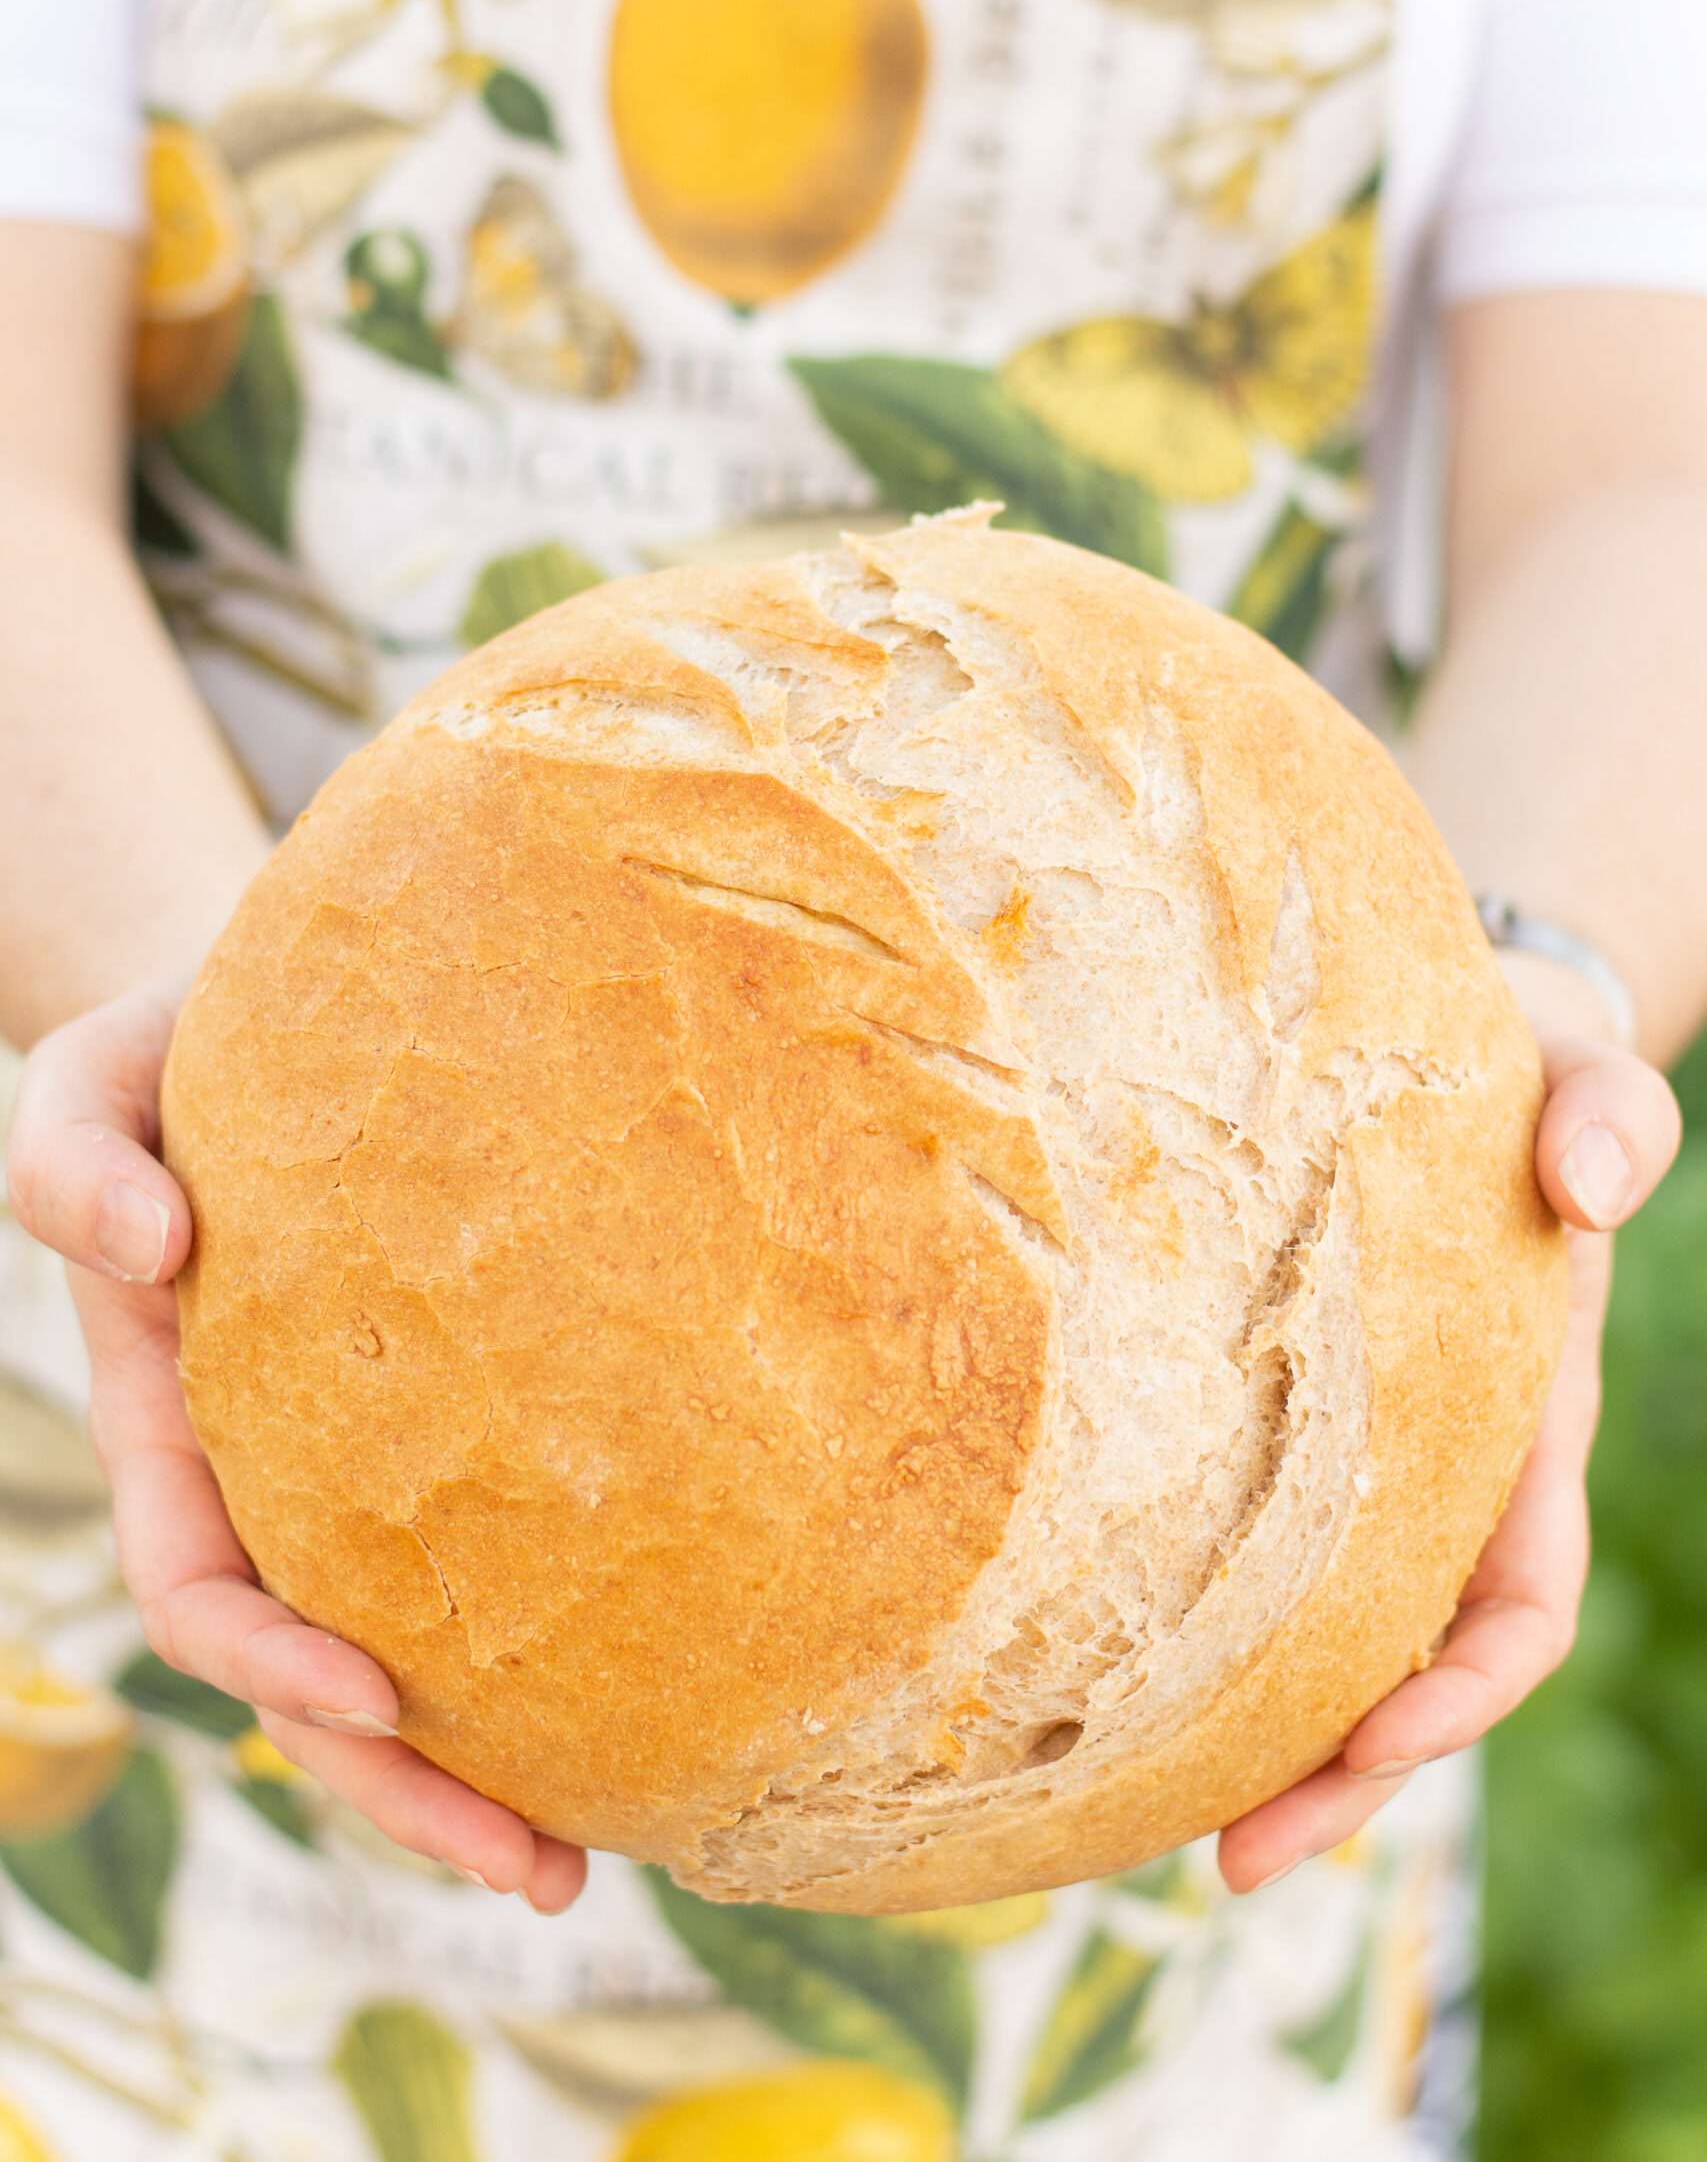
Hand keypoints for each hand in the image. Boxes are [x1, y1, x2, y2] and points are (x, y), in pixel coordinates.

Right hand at [5, 983, 585, 1914]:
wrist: (284, 1001)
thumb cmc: (171, 1043)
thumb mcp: (87, 1079)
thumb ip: (71, 1162)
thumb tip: (147, 1248)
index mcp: (174, 1419)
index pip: (206, 1589)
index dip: (274, 1666)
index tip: (379, 1701)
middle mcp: (267, 1470)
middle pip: (322, 1680)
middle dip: (413, 1788)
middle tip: (550, 1870)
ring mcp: (362, 1461)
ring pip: (419, 1648)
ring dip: (492, 1764)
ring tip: (611, 1850)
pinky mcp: (464, 1416)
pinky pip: (502, 1544)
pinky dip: (562, 1627)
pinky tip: (674, 1667)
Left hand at [1218, 1018, 1681, 1892]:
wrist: (1456, 1034)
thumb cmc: (1522, 1063)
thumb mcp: (1582, 1077)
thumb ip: (1607, 1121)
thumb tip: (1591, 1184)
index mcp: (1524, 1428)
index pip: (1519, 1606)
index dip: (1463, 1692)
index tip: (1379, 1741)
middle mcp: (1442, 1474)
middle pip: (1403, 1673)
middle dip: (1336, 1778)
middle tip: (1231, 1864)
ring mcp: (1354, 1462)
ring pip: (1312, 1639)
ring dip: (1250, 1736)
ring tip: (1137, 1814)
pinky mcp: (1264, 1423)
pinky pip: (1236, 1551)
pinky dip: (1190, 1624)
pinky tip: (1099, 1666)